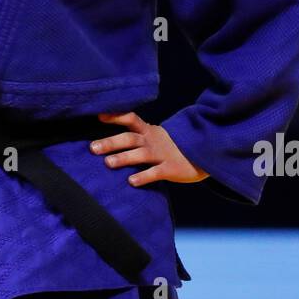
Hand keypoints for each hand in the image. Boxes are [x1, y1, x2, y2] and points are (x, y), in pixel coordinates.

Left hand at [90, 112, 208, 187]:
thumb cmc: (174, 146)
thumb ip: (139, 137)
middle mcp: (153, 141)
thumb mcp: (157, 136)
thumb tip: (111, 142)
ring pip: (140, 154)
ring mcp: (162, 154)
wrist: (205, 152)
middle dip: (111, 142)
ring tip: (108, 163)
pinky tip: (131, 182)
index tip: (99, 116)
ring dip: (124, 158)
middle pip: (130, 138)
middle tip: (93, 148)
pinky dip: (143, 177)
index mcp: (149, 131)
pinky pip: (155, 172)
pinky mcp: (171, 168)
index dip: (115, 116)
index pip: (130, 119)